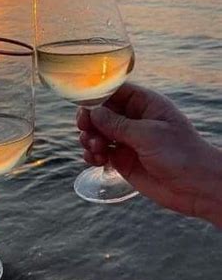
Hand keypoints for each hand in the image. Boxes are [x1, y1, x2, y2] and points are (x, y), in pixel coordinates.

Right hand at [77, 83, 221, 225]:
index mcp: (145, 104)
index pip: (114, 91)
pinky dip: (93, 155)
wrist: (196, 187)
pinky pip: (100, 152)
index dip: (96, 96)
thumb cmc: (180, 154)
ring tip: (96, 149)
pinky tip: (96, 160)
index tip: (82, 106)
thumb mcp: (148, 135)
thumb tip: (92, 112)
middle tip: (84, 129)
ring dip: (89, 139)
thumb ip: (117, 124)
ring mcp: (127, 140)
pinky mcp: (123, 160)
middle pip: (101, 112)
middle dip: (89, 120)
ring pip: (97, 133)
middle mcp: (134, 120)